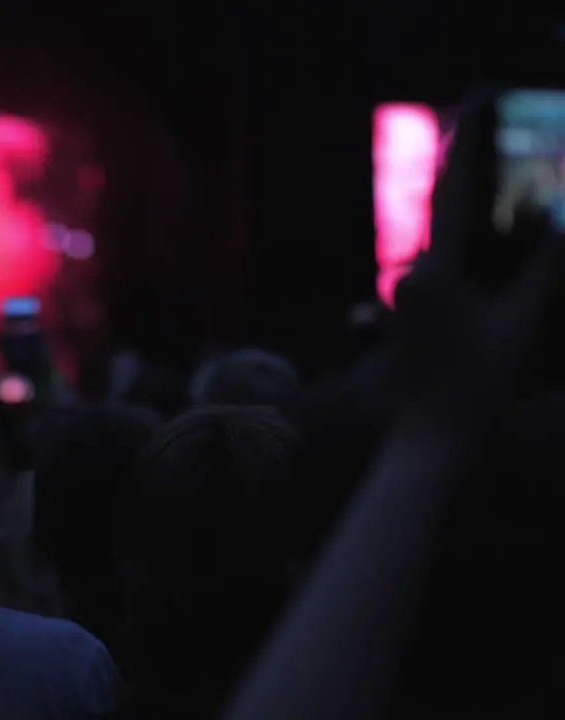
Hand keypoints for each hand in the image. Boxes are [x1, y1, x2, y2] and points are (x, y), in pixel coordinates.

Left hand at [393, 105, 564, 423]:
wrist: (431, 446)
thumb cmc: (478, 385)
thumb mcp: (523, 321)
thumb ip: (547, 264)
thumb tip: (564, 209)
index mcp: (434, 267)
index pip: (458, 192)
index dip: (472, 143)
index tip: (477, 97)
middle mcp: (413, 276)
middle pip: (452, 217)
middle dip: (476, 181)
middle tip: (490, 131)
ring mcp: (409, 301)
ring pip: (449, 249)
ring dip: (477, 225)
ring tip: (508, 194)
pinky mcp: (415, 322)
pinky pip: (447, 278)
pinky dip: (473, 262)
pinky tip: (497, 254)